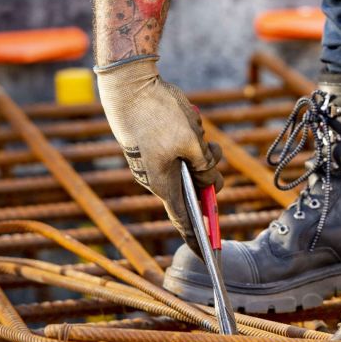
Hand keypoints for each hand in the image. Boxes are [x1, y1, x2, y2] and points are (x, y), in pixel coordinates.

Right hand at [96, 56, 222, 251]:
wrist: (128, 86)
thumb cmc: (158, 115)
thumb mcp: (192, 142)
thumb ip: (206, 167)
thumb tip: (211, 183)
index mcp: (164, 184)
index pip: (184, 220)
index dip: (198, 238)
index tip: (209, 255)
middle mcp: (158, 178)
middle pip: (195, 189)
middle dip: (210, 176)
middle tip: (210, 151)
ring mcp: (156, 162)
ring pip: (192, 166)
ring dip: (203, 153)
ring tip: (200, 133)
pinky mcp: (158, 146)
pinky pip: (184, 150)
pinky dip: (193, 140)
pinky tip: (189, 122)